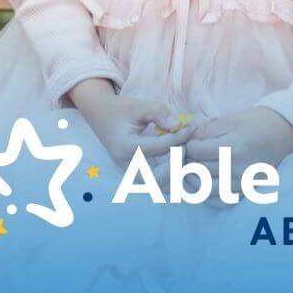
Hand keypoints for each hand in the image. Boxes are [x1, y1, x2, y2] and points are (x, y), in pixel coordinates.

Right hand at [70, 84, 196, 172]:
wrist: (101, 116)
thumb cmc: (122, 110)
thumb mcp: (139, 105)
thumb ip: (159, 113)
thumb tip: (179, 126)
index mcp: (125, 147)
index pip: (158, 148)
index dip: (178, 138)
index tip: (190, 127)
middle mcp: (126, 165)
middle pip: (156, 180)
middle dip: (175, 165)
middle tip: (184, 147)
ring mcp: (130, 173)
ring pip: (157, 187)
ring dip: (174, 176)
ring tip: (182, 155)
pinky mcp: (136, 175)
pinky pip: (156, 184)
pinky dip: (170, 179)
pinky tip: (178, 163)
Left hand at [154, 106, 292, 202]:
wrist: (284, 133)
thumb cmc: (256, 122)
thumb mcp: (229, 120)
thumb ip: (205, 130)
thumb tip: (184, 139)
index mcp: (232, 147)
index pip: (195, 151)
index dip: (186, 144)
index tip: (186, 141)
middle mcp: (237, 169)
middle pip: (197, 170)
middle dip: (186, 161)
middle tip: (184, 154)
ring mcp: (242, 184)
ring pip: (204, 190)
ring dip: (192, 180)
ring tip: (191, 168)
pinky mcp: (246, 192)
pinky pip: (219, 202)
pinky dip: (207, 196)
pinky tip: (203, 184)